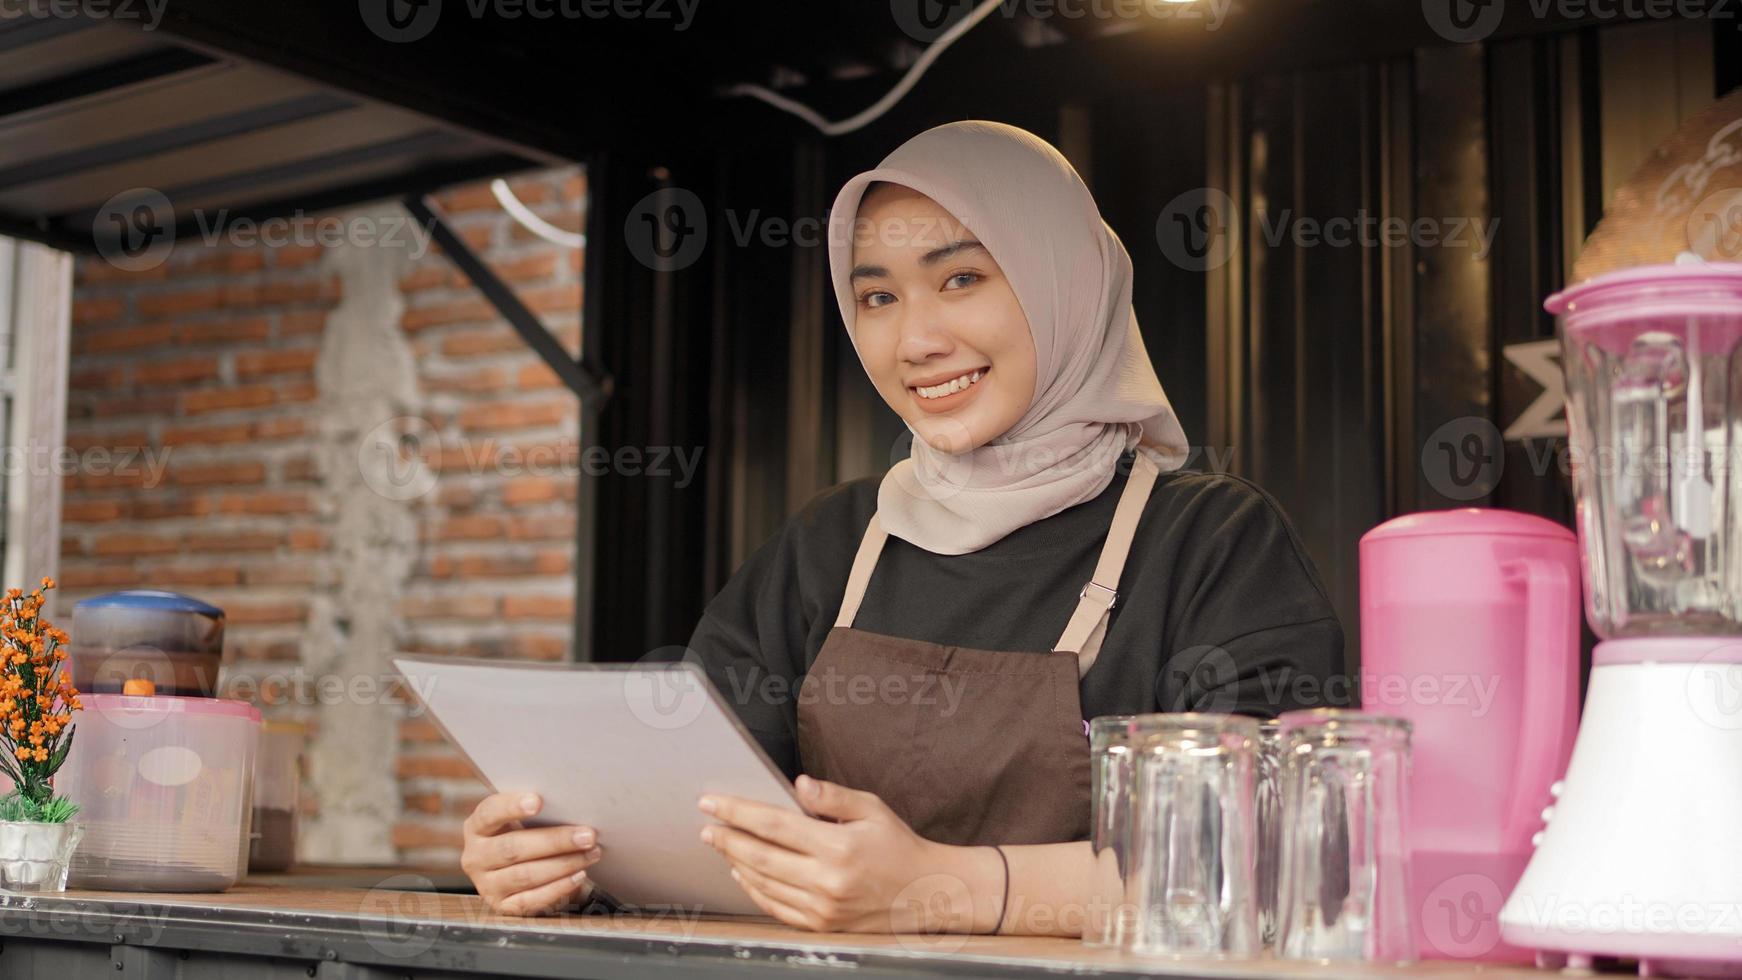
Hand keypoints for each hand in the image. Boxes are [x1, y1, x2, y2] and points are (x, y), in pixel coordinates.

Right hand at [460, 792, 603, 915]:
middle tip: (587, 835)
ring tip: (591, 853)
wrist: (515, 869)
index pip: (489, 814)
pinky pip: (532, 900)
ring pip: (526, 875)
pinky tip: (579, 876)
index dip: (512, 807)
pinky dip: (558, 888)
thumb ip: (535, 811)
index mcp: (477, 828)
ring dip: (564, 864)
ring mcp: (486, 885)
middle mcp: (475, 857)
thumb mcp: (521, 819)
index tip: (538, 801)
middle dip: (555, 841)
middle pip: (514, 848)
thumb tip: (571, 803)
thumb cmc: (524, 834)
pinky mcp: (502, 907)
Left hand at [697, 775, 998, 933]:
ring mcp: (822, 908)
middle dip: (727, 838)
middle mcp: (826, 881)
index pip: (773, 825)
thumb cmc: (898, 846)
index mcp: (837, 847)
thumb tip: (798, 784)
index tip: (711, 802)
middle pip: (759, 856)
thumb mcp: (872, 809)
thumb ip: (833, 797)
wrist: (925, 893)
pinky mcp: (822, 925)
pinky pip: (776, 908)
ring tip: (720, 845)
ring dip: (735, 863)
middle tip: (706, 825)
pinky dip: (754, 890)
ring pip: (763, 883)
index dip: (737, 813)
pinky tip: (742, 875)